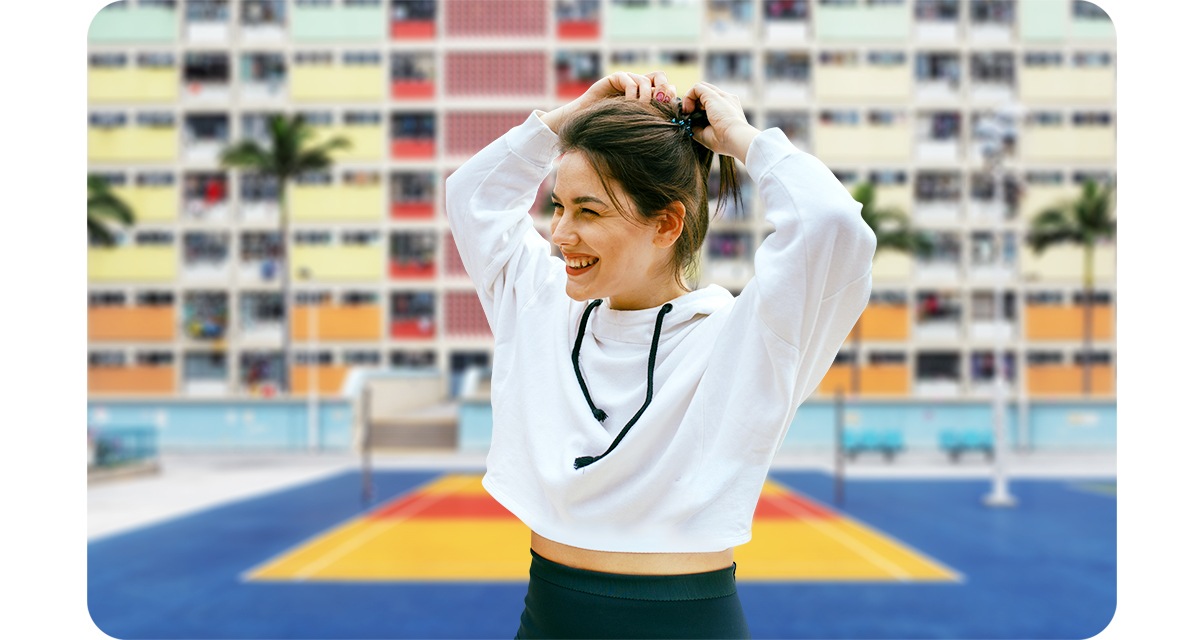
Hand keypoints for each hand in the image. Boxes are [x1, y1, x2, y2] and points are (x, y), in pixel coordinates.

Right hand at [540, 70, 676, 133]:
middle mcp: (639, 85)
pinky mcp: (615, 79)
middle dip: (663, 91)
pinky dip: (633, 94)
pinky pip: (630, 81)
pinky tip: (628, 106)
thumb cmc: (614, 130)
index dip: (671, 96)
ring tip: (641, 111)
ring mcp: (627, 80)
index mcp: (648, 95)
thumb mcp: (638, 125)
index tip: (670, 111)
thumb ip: (653, 120)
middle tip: (660, 106)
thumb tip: (674, 122)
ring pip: (646, 81)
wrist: (589, 126)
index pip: (666, 87)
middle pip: (660, 77)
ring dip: (647, 97)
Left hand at [680, 82, 760, 163]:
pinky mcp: (713, 95)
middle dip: (694, 102)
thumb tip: (690, 126)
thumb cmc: (725, 141)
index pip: (711, 101)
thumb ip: (699, 129)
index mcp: (728, 108)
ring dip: (690, 99)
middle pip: (706, 92)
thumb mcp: (709, 135)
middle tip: (689, 115)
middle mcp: (726, 99)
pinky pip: (696, 88)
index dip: (699, 107)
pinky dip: (688, 97)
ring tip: (689, 113)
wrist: (735, 138)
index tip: (694, 120)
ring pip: (701, 88)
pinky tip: (688, 110)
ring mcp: (720, 95)